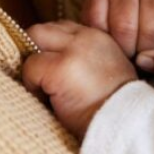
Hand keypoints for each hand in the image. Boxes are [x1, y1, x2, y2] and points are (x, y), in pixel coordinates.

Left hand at [23, 20, 136, 138]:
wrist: (123, 125)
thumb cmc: (113, 106)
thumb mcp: (107, 69)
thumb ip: (85, 56)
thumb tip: (55, 58)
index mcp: (99, 37)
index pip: (62, 28)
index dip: (51, 48)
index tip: (52, 69)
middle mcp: (86, 37)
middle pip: (43, 29)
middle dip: (35, 50)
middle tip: (41, 77)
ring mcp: (72, 50)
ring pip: (34, 40)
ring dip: (33, 65)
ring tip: (45, 89)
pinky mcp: (59, 68)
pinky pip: (30, 67)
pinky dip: (31, 84)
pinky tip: (47, 100)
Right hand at [81, 0, 153, 77]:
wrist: (127, 33)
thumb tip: (143, 59)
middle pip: (151, 30)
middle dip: (144, 51)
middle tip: (141, 51)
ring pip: (124, 27)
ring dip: (123, 48)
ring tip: (126, 47)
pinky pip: (98, 22)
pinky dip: (102, 39)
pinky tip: (109, 38)